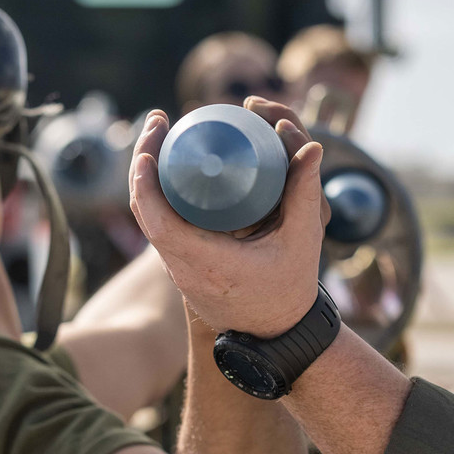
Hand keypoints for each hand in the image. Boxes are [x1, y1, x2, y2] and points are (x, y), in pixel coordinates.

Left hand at [129, 97, 329, 336]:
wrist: (276, 331)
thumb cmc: (290, 288)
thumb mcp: (303, 240)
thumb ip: (305, 193)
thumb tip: (312, 148)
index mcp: (208, 264)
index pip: (160, 224)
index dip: (146, 187)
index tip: (145, 152)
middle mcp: (184, 269)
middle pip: (144, 213)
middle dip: (141, 165)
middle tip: (157, 122)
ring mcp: (177, 270)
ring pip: (147, 219)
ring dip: (145, 177)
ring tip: (158, 135)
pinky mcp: (180, 266)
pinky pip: (157, 225)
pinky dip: (155, 194)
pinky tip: (165, 164)